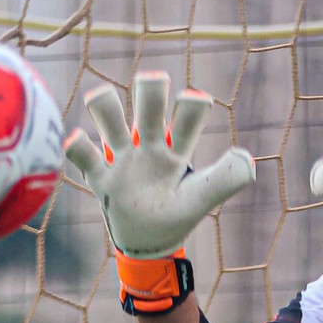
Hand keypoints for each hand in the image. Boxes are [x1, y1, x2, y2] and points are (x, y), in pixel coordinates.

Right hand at [64, 71, 253, 312]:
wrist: (147, 242)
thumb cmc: (176, 214)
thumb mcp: (201, 198)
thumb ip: (225, 179)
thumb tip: (247, 159)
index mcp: (177, 149)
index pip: (187, 118)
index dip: (192, 106)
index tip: (196, 100)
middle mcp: (149, 146)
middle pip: (148, 106)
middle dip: (151, 91)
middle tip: (153, 80)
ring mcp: (122, 159)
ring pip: (109, 120)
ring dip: (105, 106)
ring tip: (100, 97)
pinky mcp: (100, 178)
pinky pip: (84, 156)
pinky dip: (77, 146)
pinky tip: (76, 140)